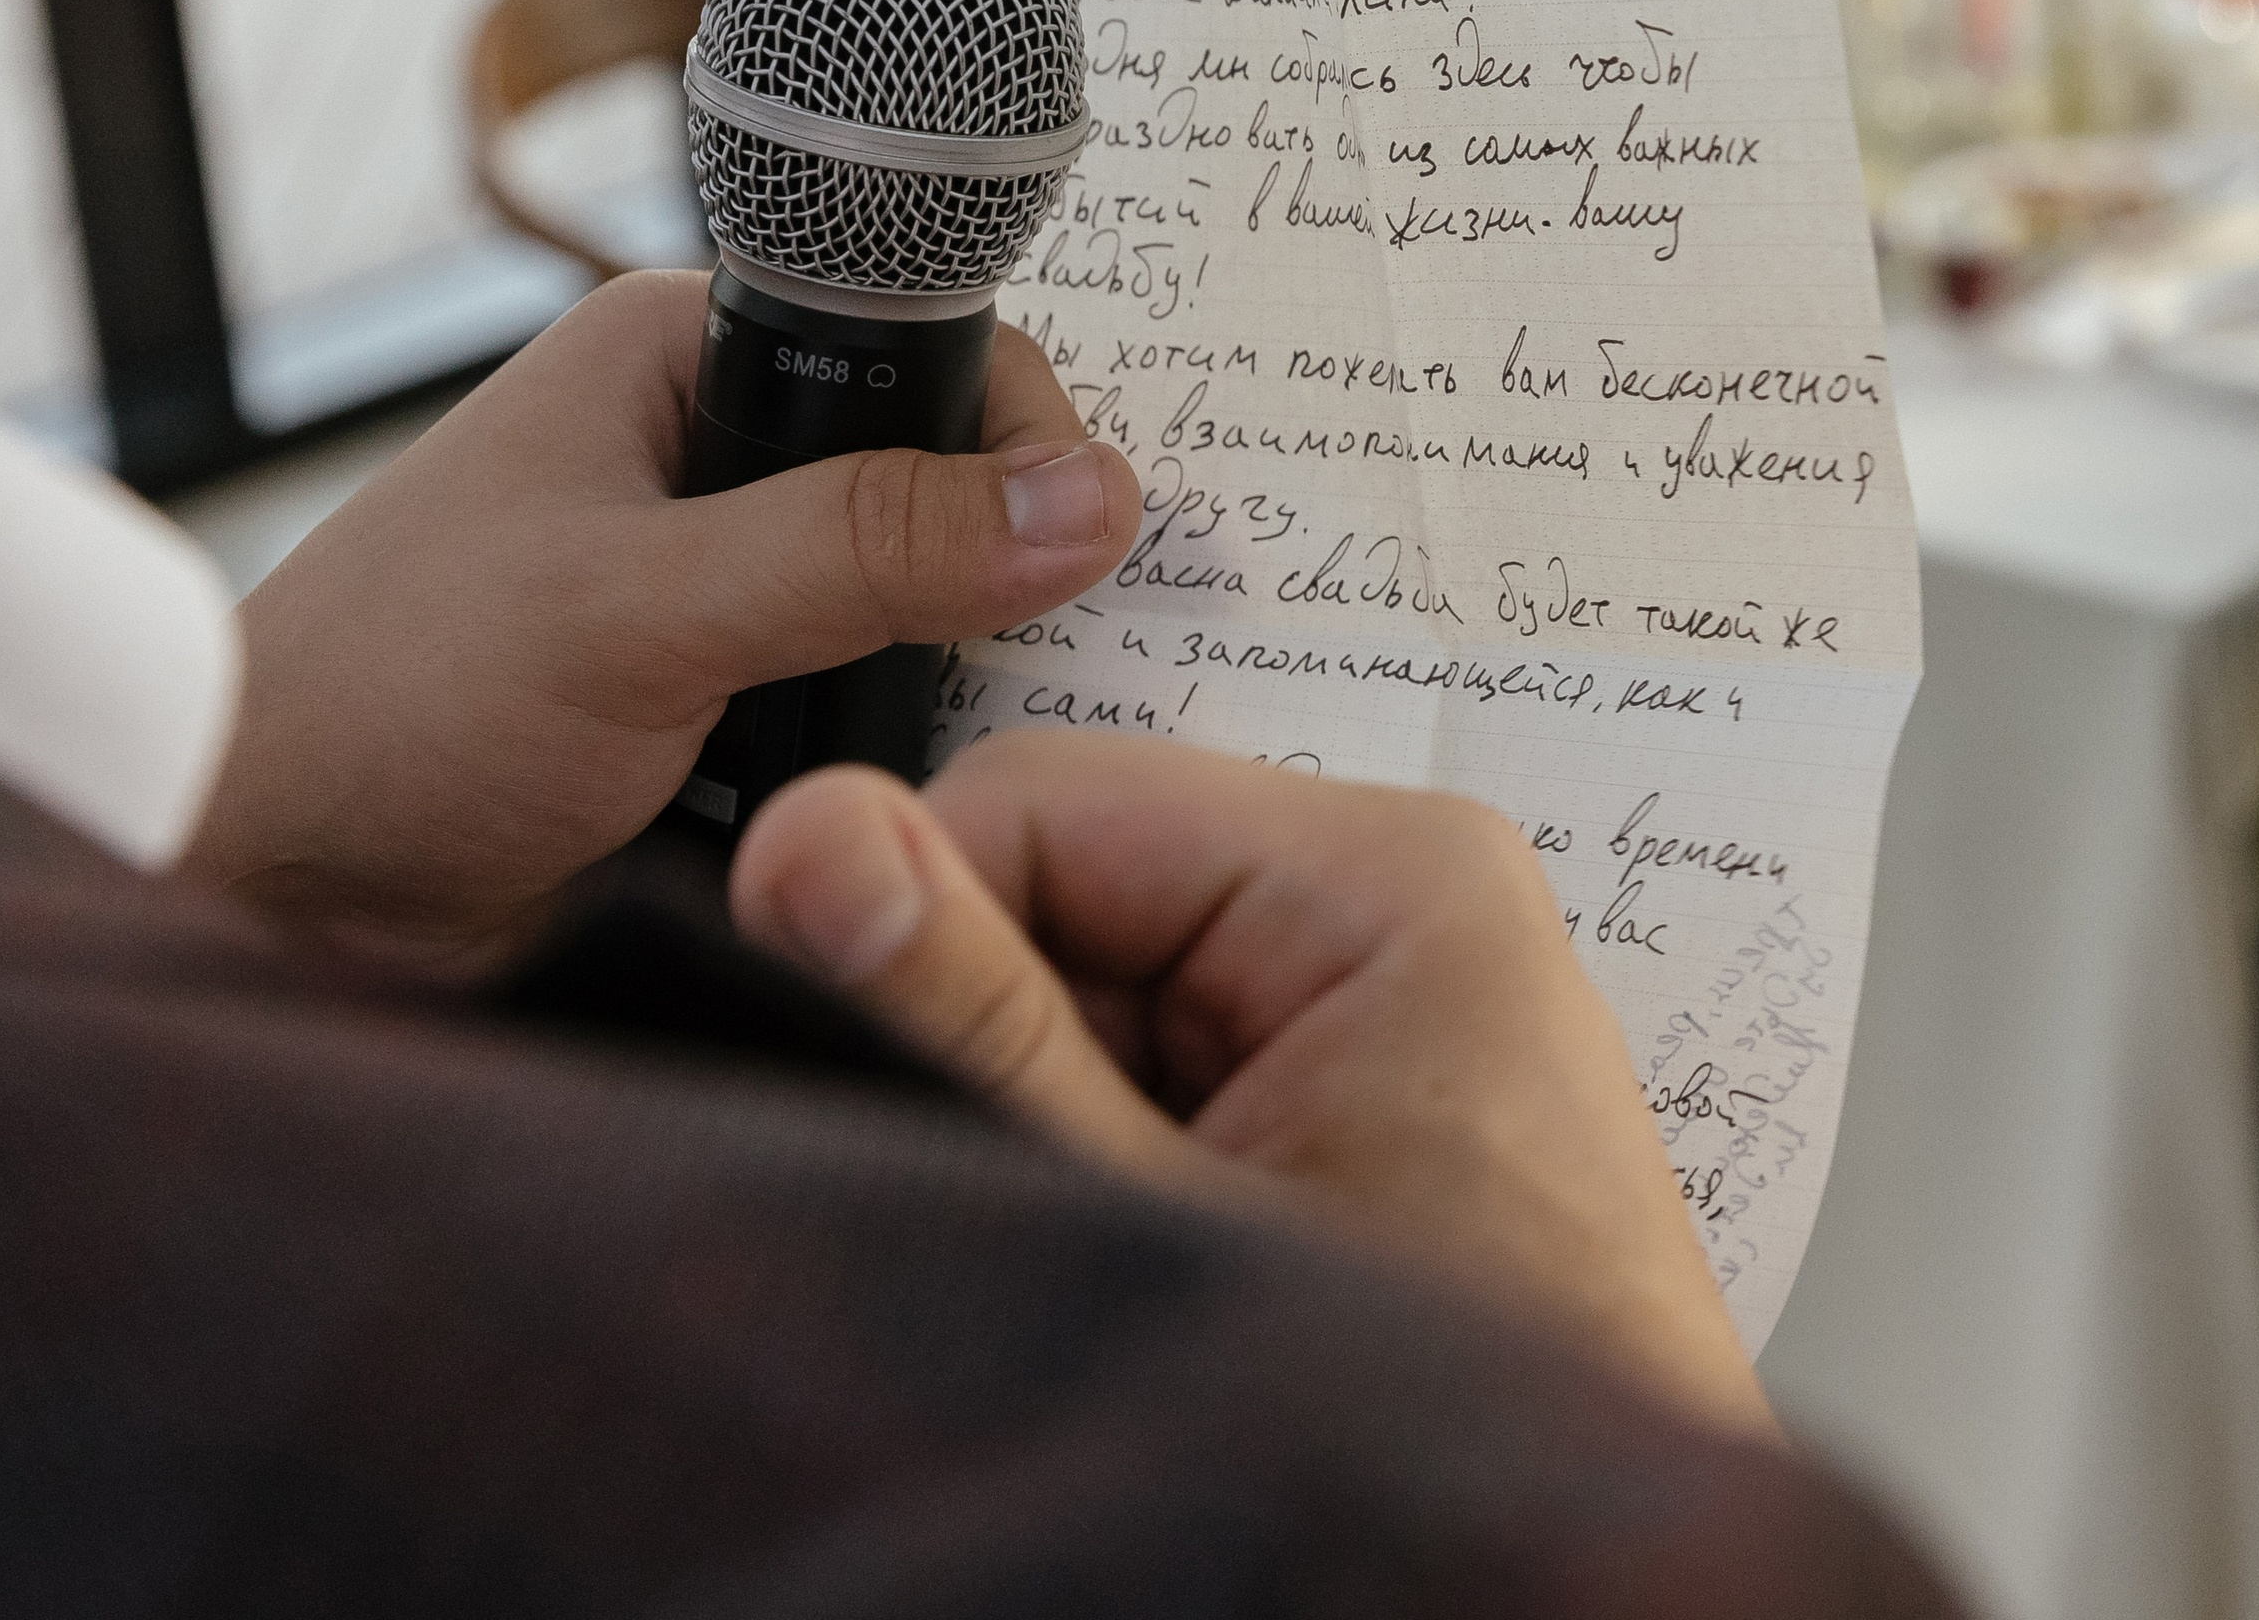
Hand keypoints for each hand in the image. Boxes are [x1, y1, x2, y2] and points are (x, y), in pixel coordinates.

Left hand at [186, 274, 1140, 969]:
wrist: (268, 890)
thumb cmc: (397, 700)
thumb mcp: (649, 610)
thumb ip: (867, 547)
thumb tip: (1089, 501)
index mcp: (684, 357)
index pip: (929, 352)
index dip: (1024, 441)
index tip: (1094, 546)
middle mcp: (713, 457)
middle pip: (938, 492)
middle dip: (995, 582)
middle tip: (1039, 672)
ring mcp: (722, 591)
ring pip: (914, 618)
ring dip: (939, 696)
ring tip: (952, 765)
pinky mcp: (723, 709)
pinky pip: (865, 717)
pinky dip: (893, 767)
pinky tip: (908, 819)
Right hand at [731, 735, 1773, 1440]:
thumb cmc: (1444, 1460)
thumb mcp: (1158, 1225)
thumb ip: (976, 1026)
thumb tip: (814, 841)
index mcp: (1384, 878)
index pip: (1033, 798)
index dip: (909, 925)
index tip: (868, 1066)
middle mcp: (1391, 908)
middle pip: (1062, 888)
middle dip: (999, 1039)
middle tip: (1043, 1211)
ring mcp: (1372, 1001)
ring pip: (1089, 987)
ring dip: (1049, 1111)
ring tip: (1118, 1257)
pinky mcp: (1352, 1085)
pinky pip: (1154, 1064)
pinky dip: (1107, 1155)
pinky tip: (1155, 1257)